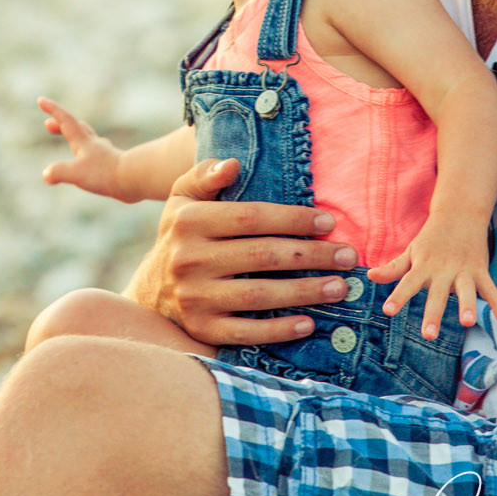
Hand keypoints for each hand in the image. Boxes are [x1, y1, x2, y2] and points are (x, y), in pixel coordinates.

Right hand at [38, 96, 128, 200]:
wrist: (135, 178)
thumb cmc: (106, 173)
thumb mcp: (77, 173)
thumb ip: (59, 171)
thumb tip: (47, 174)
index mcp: (83, 142)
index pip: (66, 120)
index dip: (53, 110)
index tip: (41, 99)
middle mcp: (94, 144)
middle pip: (76, 128)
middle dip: (61, 124)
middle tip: (47, 125)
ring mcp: (104, 154)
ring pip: (88, 140)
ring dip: (76, 137)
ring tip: (70, 141)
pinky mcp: (112, 165)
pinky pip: (96, 155)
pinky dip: (87, 154)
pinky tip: (90, 162)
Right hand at [124, 158, 358, 346]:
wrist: (149, 289)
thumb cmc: (181, 234)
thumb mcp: (183, 198)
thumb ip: (205, 175)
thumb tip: (233, 164)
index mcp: (189, 221)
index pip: (251, 217)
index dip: (292, 219)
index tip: (328, 221)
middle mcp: (189, 259)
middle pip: (262, 255)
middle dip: (311, 255)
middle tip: (347, 256)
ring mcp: (194, 298)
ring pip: (258, 294)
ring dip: (304, 292)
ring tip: (339, 287)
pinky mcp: (201, 329)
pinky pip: (245, 332)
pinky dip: (278, 330)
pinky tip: (309, 322)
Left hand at [368, 219, 496, 339]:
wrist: (459, 214)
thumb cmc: (431, 239)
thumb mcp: (411, 252)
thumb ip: (393, 268)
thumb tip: (369, 277)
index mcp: (423, 266)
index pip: (407, 283)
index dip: (398, 296)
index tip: (388, 311)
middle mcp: (443, 270)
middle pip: (437, 294)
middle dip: (434, 313)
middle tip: (429, 334)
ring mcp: (463, 271)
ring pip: (466, 290)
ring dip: (466, 305)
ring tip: (467, 322)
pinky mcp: (480, 271)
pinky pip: (490, 289)